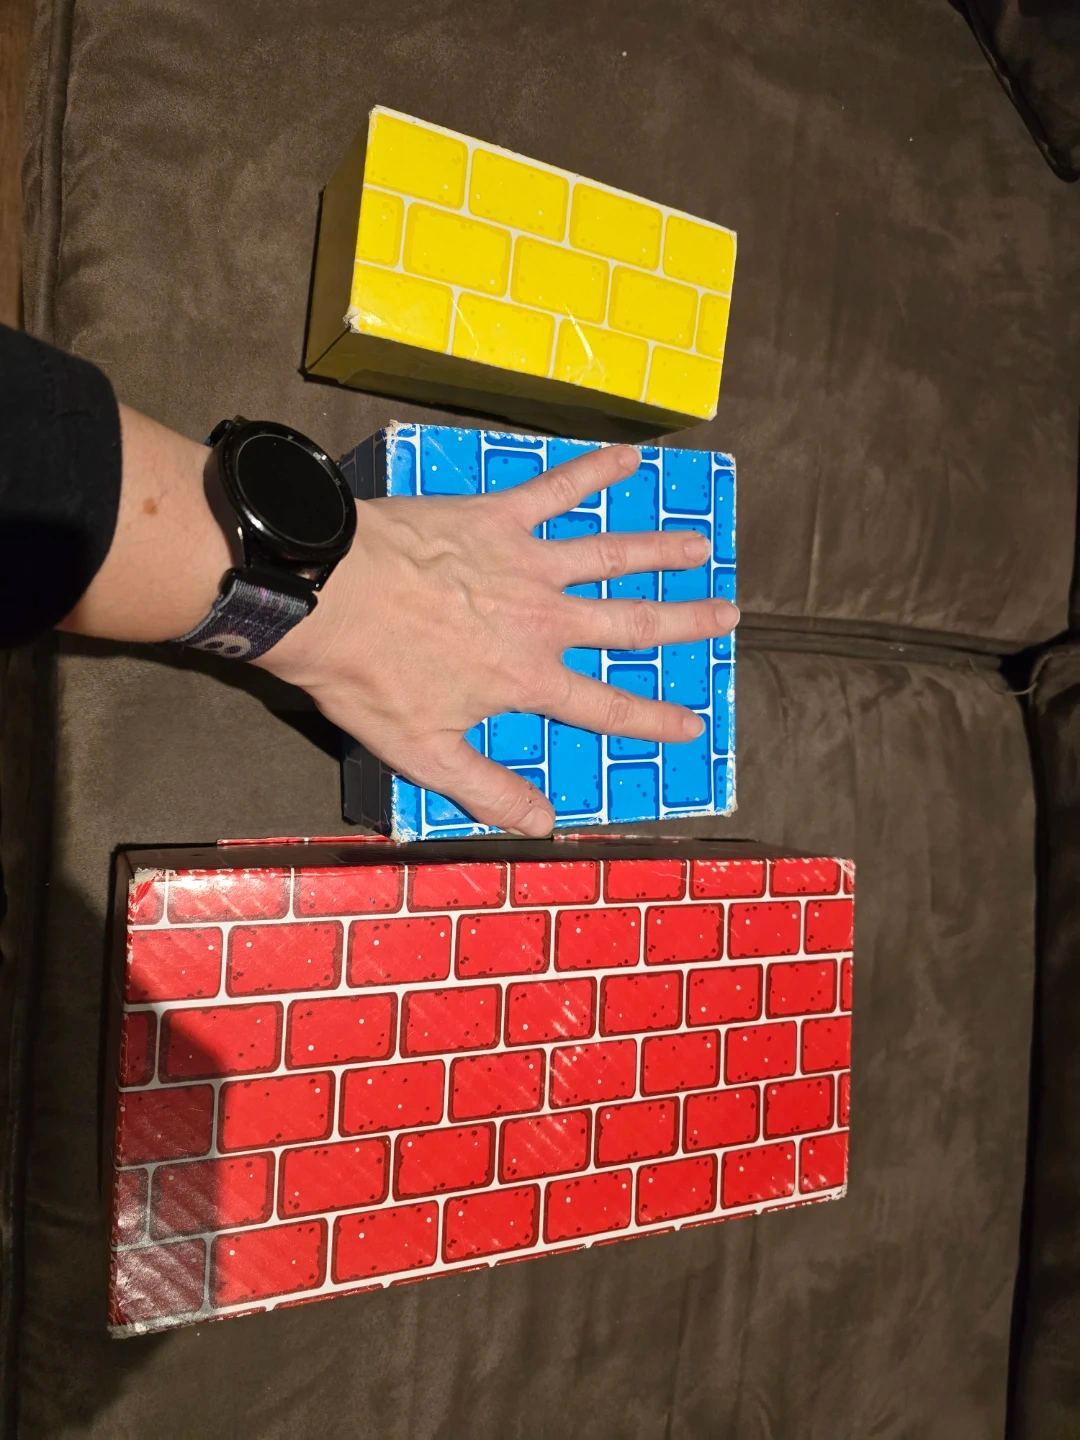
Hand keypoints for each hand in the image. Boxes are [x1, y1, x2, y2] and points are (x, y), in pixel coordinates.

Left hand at [260, 444, 737, 836]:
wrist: (323, 595)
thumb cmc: (366, 676)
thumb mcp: (423, 753)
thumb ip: (488, 789)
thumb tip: (544, 825)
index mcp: (527, 677)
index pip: (604, 706)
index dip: (652, 719)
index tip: (693, 723)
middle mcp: (542, 618)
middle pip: (630, 622)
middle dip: (684, 622)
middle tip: (729, 614)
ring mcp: (524, 561)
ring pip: (610, 554)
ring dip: (659, 550)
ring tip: (700, 545)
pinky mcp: (496, 516)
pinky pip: (555, 488)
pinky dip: (593, 472)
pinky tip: (627, 458)